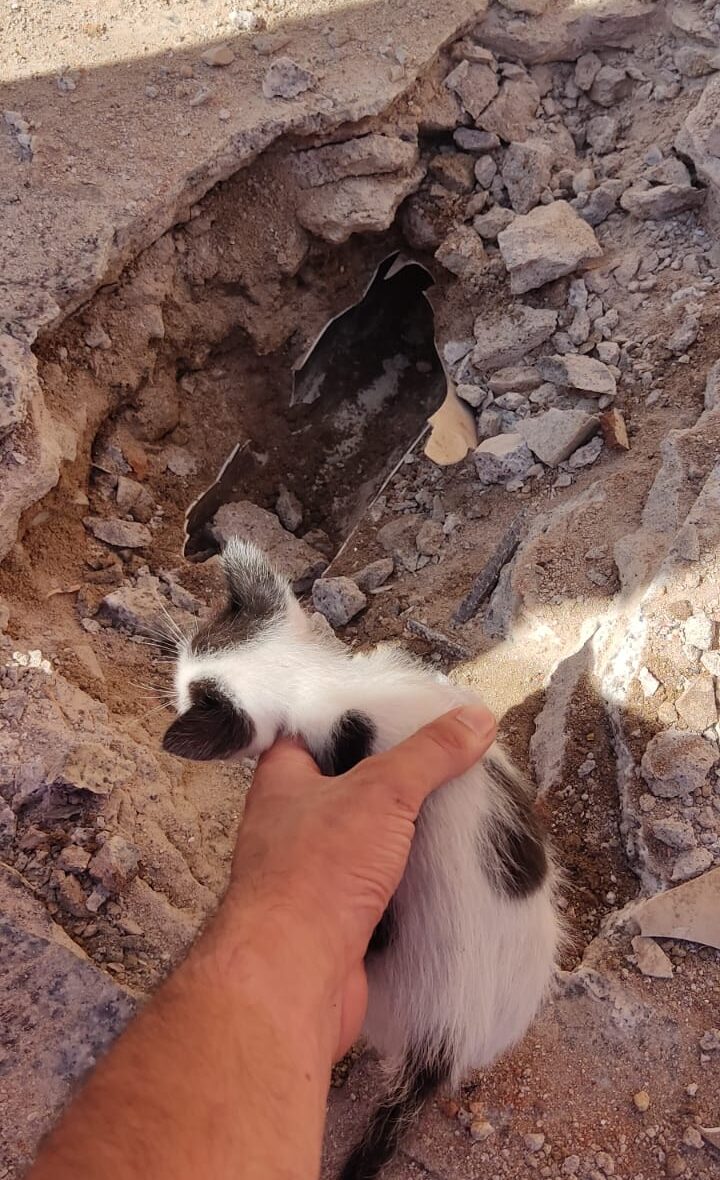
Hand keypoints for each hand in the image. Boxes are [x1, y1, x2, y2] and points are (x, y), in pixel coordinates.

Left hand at [225, 705, 496, 1058]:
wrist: (296, 976)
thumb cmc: (315, 872)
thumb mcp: (381, 790)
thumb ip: (429, 753)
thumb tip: (475, 718)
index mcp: (283, 778)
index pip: (315, 727)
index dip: (357, 713)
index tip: (405, 706)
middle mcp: (292, 821)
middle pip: (350, 782)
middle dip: (395, 775)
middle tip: (446, 755)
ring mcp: (315, 871)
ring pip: (368, 835)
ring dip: (407, 828)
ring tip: (459, 803)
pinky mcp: (339, 915)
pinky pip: (380, 882)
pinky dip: (409, 874)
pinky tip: (446, 861)